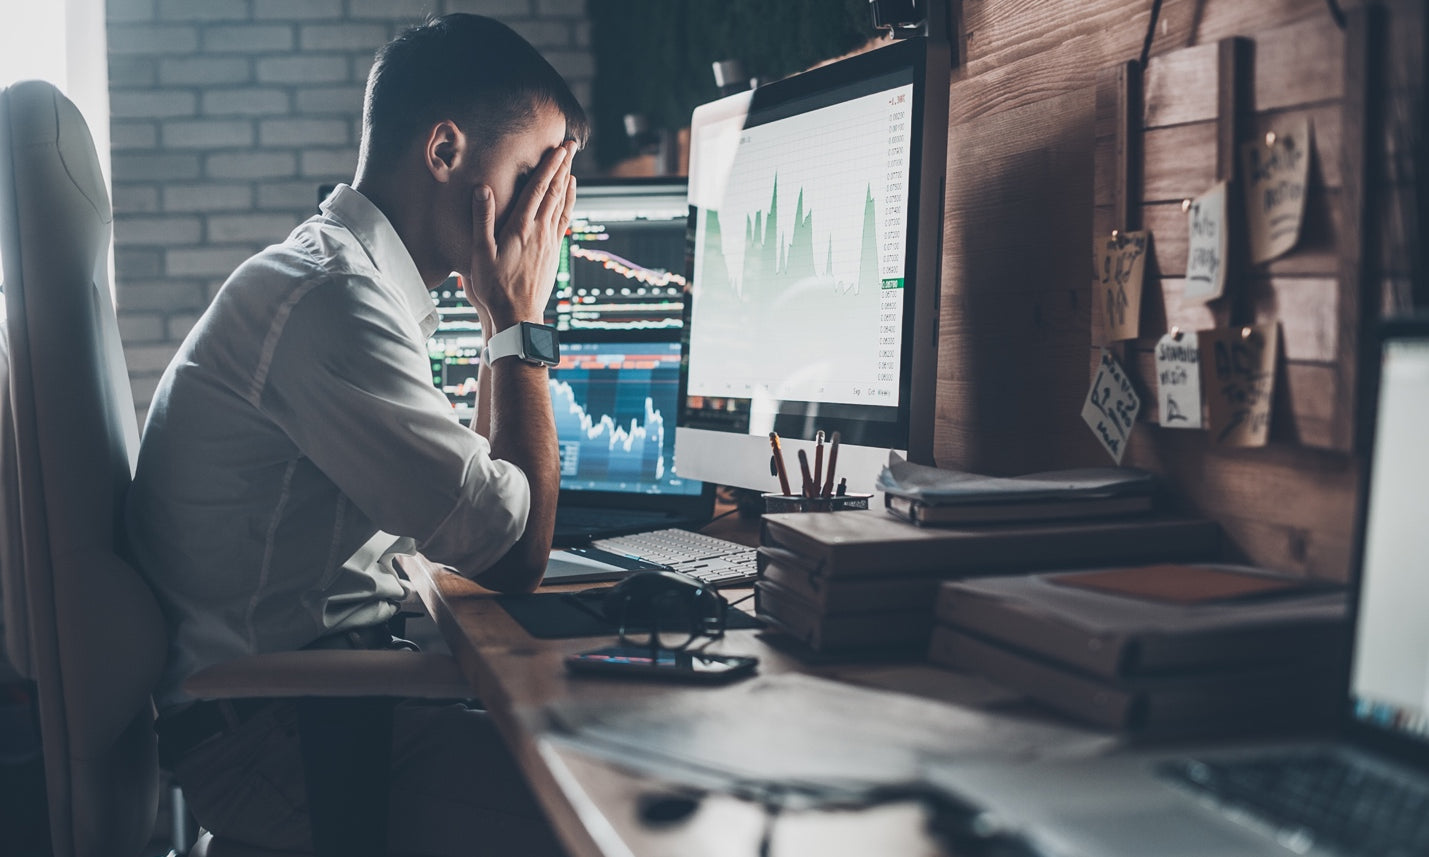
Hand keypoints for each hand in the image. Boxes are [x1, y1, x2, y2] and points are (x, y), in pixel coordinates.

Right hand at [464, 142, 576, 329]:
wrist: (517, 316)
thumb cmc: (494, 287)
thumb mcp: (480, 253)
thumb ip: (482, 219)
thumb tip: (482, 189)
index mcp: (521, 227)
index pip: (538, 189)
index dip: (548, 166)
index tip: (558, 148)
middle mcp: (540, 231)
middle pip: (555, 191)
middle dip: (562, 166)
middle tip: (570, 146)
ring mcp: (550, 241)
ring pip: (562, 204)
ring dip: (567, 181)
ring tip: (571, 163)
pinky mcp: (553, 252)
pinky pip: (564, 219)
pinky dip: (568, 202)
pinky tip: (570, 194)